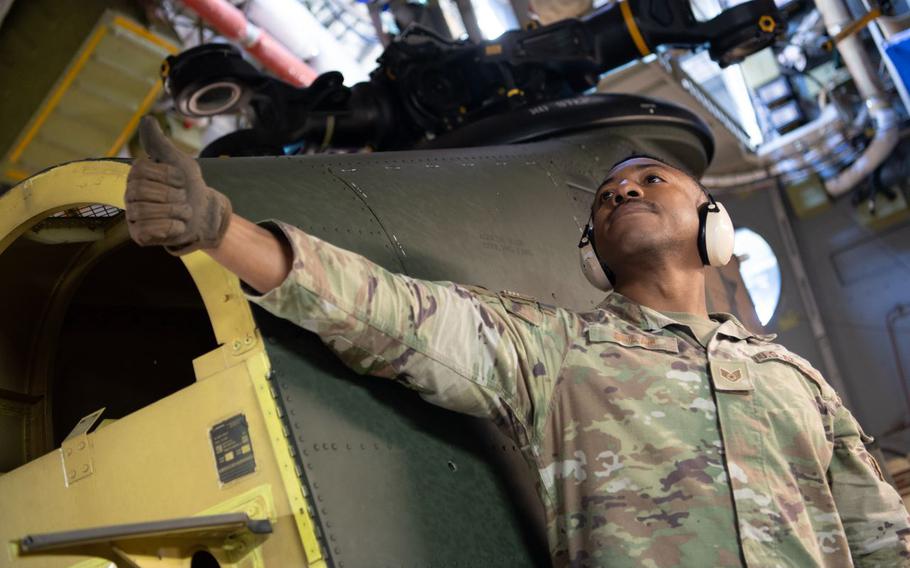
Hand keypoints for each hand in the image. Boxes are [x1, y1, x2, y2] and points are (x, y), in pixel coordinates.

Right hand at [125, 116, 231, 254]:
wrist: (206, 214)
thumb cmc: (190, 187)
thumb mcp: (180, 162)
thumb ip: (160, 143)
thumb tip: (145, 119)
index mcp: (136, 176)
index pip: (141, 171)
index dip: (168, 176)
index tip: (181, 181)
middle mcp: (130, 195)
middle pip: (141, 192)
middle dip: (172, 196)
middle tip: (183, 199)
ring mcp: (133, 216)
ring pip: (144, 212)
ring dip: (174, 212)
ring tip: (182, 213)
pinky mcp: (139, 236)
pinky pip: (147, 230)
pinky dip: (169, 228)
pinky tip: (177, 226)